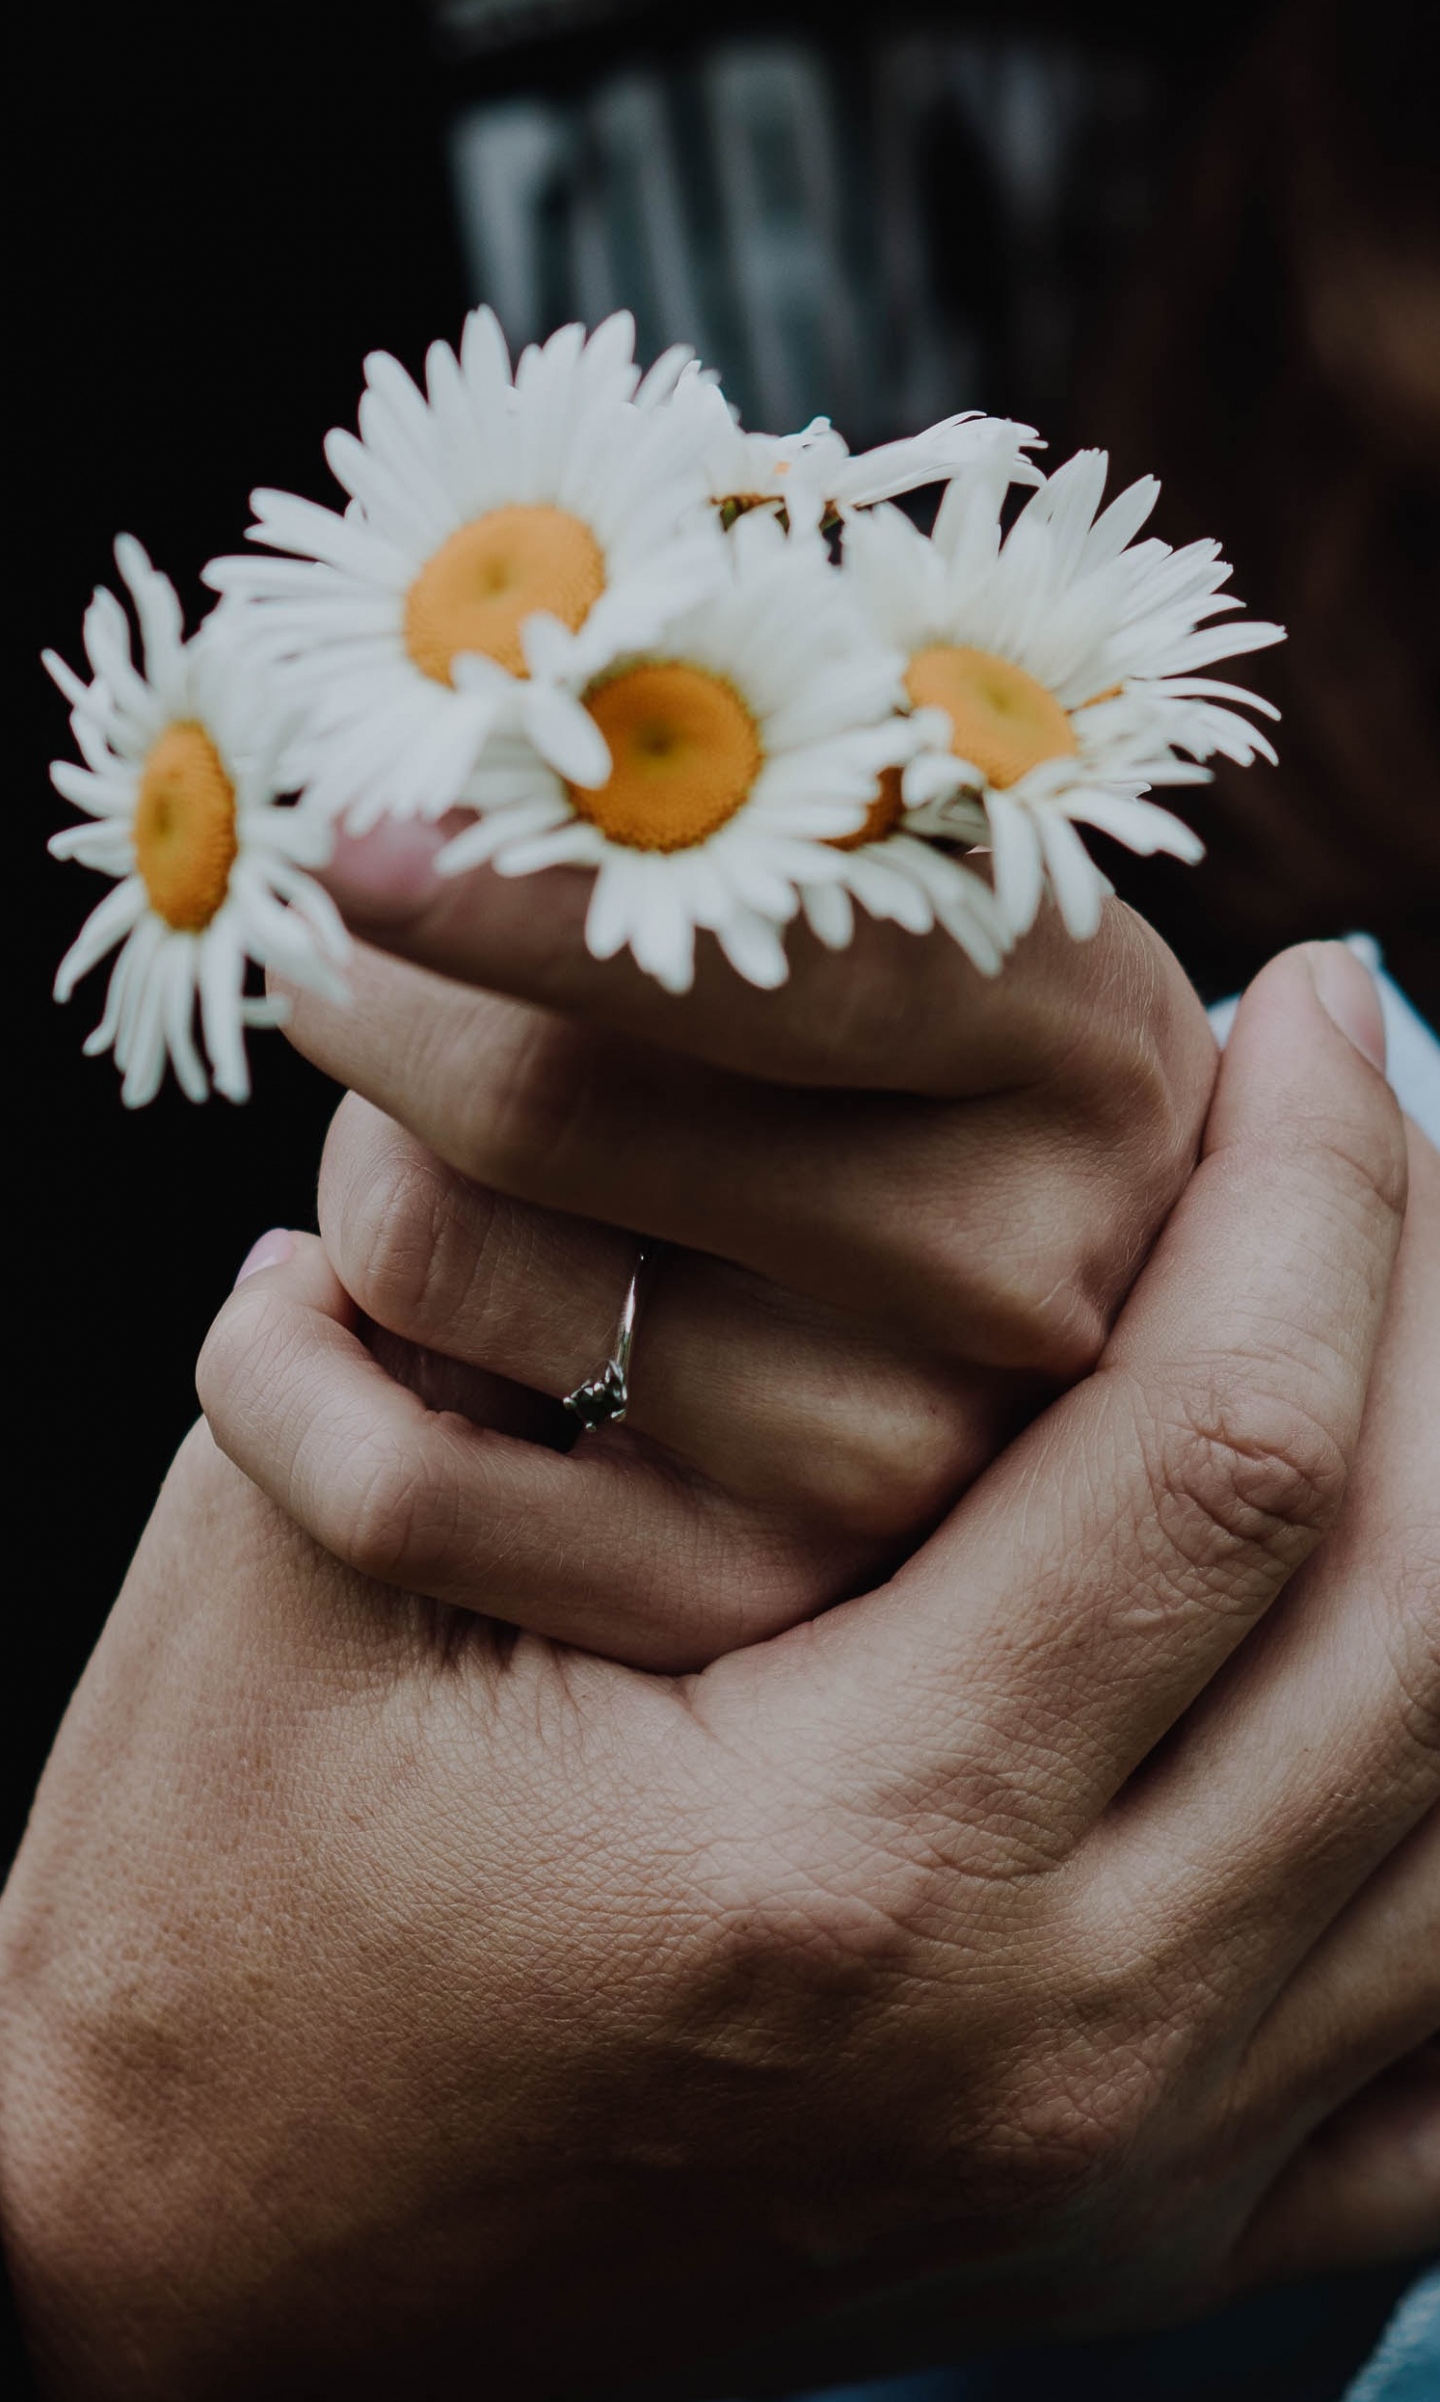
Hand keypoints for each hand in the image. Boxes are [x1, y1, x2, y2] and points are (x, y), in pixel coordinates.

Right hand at [3, 949, 1434, 2401]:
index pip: (1225, 1447)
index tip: (1312, 1007)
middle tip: (1378, 1134)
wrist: (199, 2258)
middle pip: (1424, 1618)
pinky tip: (1413, 1677)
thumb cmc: (225, 1885)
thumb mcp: (331, 1554)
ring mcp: (1120, 2180)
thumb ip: (565, 1312)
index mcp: (845, 1857)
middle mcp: (1045, 2045)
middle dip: (1438, 1310)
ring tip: (1401, 1328)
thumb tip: (826, 1060)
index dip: (1315, 1185)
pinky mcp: (1133, 2252)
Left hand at [194, 836, 1220, 1660]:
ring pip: (432, 1255)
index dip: (535, 891)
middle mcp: (1026, 1267)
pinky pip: (392, 1484)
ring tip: (412, 1139)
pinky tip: (304, 1306)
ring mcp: (904, 1464)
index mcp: (1081, 1035)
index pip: (778, 957)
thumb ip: (710, 824)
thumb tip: (420, 791)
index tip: (347, 840)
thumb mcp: (875, 872)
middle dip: (373, 1001)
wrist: (973, 1275)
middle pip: (536, 1101)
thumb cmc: (863, 1006)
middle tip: (339, 952)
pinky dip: (280, 1367)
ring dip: (355, 1164)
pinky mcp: (751, 1610)